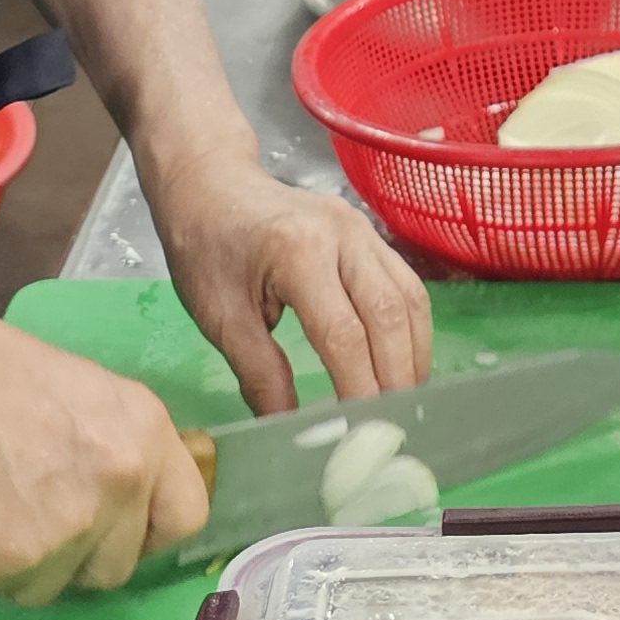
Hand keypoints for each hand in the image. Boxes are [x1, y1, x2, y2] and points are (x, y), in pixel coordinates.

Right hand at [0, 326, 209, 604]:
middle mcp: (122, 489)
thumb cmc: (1, 376)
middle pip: (116, 568)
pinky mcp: (13, 563)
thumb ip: (119, 451)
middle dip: (78, 558)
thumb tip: (118, 501)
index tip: (120, 532)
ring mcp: (71, 532)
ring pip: (52, 587)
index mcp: (148, 439)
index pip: (186, 516)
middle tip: (35, 524)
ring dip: (21, 567)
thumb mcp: (93, 398)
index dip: (150, 532)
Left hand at [149, 156, 432, 415]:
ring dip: (413, 356)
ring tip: (402, 402)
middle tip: (392, 428)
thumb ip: (260, 375)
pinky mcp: (370, 233)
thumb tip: (292, 430)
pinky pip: (406, 285)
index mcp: (298, 253)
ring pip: (410, 299)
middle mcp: (343, 235)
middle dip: (396, 379)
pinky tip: (400, 362)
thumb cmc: (206, 248)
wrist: (210, 185)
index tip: (360, 435)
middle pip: (390, 316)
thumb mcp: (220, 318)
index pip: (344, 335)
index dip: (358, 390)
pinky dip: (410, 329)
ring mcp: (363, 229)